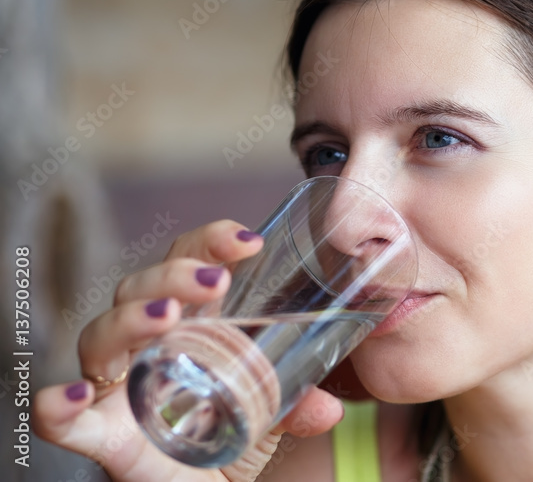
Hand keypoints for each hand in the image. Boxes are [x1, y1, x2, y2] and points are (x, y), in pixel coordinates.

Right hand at [33, 220, 344, 480]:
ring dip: (132, 317)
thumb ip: (297, 405)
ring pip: (101, 333)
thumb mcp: (271, 415)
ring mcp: (117, 384)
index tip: (248, 242)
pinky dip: (58, 404)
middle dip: (174, 273)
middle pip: (141, 287)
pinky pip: (61, 417)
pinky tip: (78, 395)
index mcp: (192, 323)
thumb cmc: (229, 436)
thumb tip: (328, 406)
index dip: (211, 242)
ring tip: (169, 318)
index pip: (189, 262)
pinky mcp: (98, 434)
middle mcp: (146, 343)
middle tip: (214, 280)